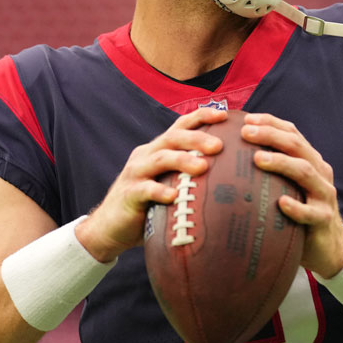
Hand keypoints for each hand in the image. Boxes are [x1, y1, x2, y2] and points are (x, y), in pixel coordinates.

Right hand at [76, 108, 224, 262]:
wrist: (110, 227)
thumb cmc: (149, 205)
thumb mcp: (170, 184)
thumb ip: (189, 176)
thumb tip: (232, 177)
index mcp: (159, 149)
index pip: (181, 125)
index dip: (202, 116)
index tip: (225, 115)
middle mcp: (147, 155)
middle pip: (173, 137)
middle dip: (197, 138)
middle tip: (219, 145)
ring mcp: (136, 173)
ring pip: (161, 158)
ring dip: (182, 160)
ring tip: (203, 166)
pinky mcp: (128, 194)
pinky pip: (144, 189)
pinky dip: (159, 191)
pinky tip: (173, 197)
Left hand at [243, 113, 342, 278]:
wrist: (329, 248)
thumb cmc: (300, 214)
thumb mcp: (288, 187)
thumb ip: (270, 172)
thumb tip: (231, 157)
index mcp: (311, 161)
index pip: (293, 133)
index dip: (271, 123)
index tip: (247, 119)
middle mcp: (320, 172)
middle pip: (297, 146)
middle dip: (271, 135)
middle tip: (246, 132)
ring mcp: (324, 195)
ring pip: (306, 172)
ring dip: (281, 163)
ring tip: (258, 159)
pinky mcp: (324, 219)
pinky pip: (311, 213)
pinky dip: (296, 207)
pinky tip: (281, 203)